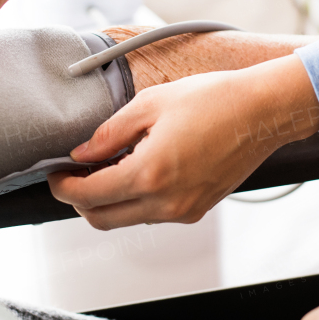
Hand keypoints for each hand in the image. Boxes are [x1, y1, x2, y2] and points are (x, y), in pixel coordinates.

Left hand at [47, 56, 318, 229]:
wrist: (263, 112)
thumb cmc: (214, 100)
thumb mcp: (150, 104)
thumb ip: (109, 133)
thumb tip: (81, 153)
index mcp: (150, 174)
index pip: (88, 196)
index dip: (63, 186)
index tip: (56, 173)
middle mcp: (166, 203)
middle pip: (102, 219)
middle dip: (80, 199)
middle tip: (74, 173)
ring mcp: (183, 211)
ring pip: (127, 219)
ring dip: (109, 200)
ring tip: (108, 166)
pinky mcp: (197, 210)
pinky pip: (153, 214)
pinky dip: (136, 199)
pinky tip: (138, 169)